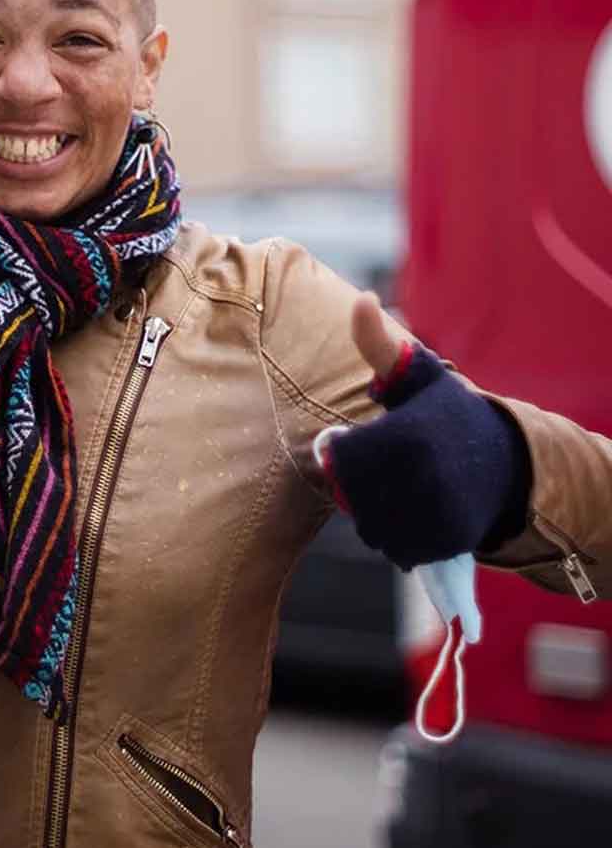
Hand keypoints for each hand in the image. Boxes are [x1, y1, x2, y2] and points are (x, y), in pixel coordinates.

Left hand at [316, 291, 529, 569]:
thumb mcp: (415, 373)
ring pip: (369, 527)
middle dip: (357, 484)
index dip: (343, 453)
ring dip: (373, 512)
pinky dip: (397, 537)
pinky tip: (413, 511)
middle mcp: (422, 477)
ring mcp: (437, 513)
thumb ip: (379, 342)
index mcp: (407, 435)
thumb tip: (362, 297)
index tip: (359, 443)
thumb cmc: (447, 412)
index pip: (340, 460)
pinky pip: (398, 550)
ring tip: (398, 487)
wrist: (509, 461)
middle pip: (351, 496)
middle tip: (382, 468)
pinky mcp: (449, 542)